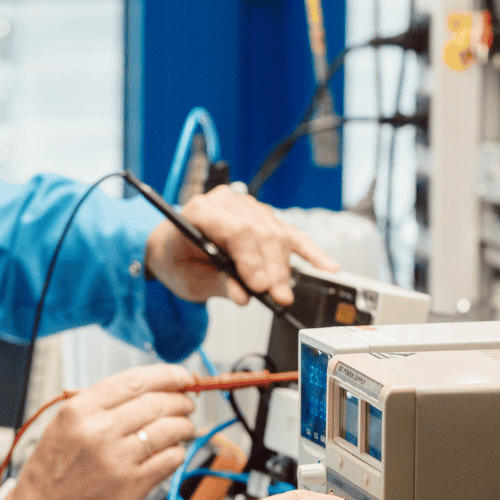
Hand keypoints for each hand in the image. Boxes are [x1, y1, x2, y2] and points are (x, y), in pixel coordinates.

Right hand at [1, 364, 197, 499]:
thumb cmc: (49, 475)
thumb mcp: (62, 426)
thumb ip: (98, 406)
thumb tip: (143, 390)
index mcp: (80, 410)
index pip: (135, 380)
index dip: (167, 375)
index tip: (181, 376)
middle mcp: (100, 430)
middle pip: (157, 402)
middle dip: (180, 401)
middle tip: (187, 404)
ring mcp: (118, 458)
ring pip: (170, 429)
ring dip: (185, 426)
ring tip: (186, 427)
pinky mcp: (132, 485)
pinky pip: (170, 459)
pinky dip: (178, 453)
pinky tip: (173, 452)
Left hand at [144, 185, 338, 305]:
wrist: (172, 244)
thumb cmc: (177, 258)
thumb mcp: (188, 279)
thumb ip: (217, 285)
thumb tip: (243, 297)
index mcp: (200, 211)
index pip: (236, 230)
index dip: (252, 259)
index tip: (260, 287)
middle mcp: (226, 202)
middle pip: (260, 232)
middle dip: (271, 269)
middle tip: (277, 297)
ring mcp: (247, 206)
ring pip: (276, 234)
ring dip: (283, 267)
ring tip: (284, 293)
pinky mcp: (263, 217)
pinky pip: (290, 234)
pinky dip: (309, 251)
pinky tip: (327, 266)